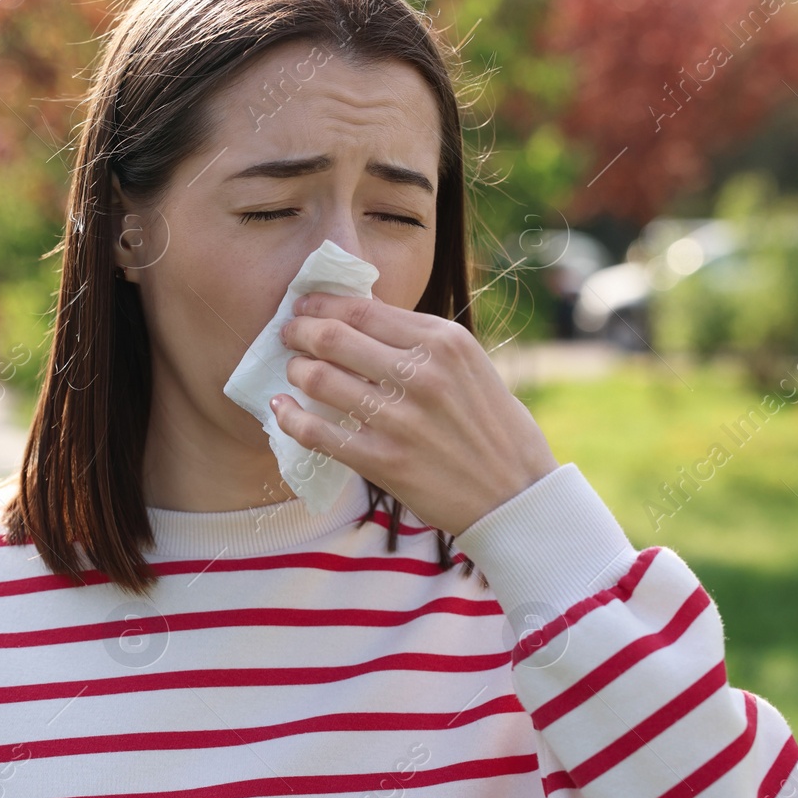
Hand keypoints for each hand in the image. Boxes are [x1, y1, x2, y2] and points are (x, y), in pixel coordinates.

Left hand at [272, 291, 559, 535]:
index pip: (364, 310)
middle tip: (288, 335)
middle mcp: (422, 375)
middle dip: (299, 331)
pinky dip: (291, 419)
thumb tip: (359, 318)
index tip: (304, 305)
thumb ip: (421, 342)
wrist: (515, 494)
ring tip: (294, 372)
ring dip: (296, 372)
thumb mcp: (470, 366)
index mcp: (444, 343)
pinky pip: (318, 433)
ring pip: (320, 380)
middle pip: (334, 338)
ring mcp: (401, 420)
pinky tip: (282, 411)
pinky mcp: (384, 461)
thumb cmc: (492, 427)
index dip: (322, 304)